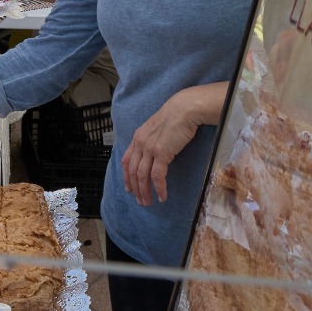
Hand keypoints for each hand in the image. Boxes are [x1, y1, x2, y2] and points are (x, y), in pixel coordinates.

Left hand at [121, 84, 218, 206]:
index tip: (129, 188)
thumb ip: (152, 140)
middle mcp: (140, 143)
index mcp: (138, 137)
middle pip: (132, 171)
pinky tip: (162, 196)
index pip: (126, 160)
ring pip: (142, 176)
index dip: (127, 176)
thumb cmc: (176, 116)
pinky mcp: (161, 153)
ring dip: (145, 191)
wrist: (185, 108)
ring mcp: (149, 148)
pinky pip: (157, 175)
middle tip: (140, 201)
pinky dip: (159, 188)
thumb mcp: (157, 128)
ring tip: (149, 202)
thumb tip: (155, 154)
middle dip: (135, 188)